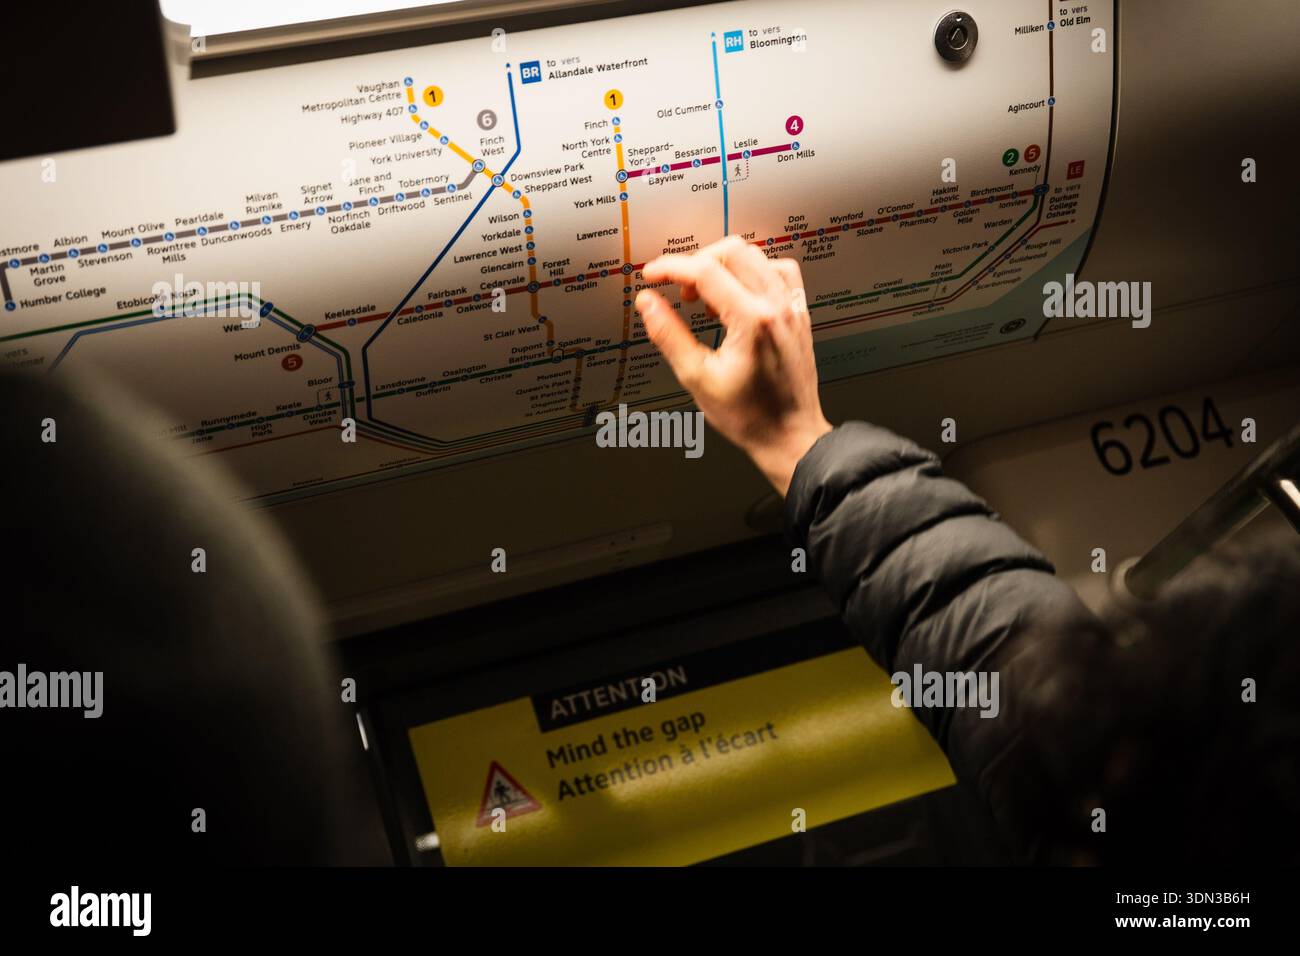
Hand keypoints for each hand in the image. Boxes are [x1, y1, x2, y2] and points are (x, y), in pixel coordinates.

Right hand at [636, 235, 831, 495]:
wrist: (790, 435)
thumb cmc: (750, 417)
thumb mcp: (698, 378)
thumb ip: (669, 334)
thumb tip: (648, 303)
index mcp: (752, 320)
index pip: (705, 271)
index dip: (671, 267)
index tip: (652, 274)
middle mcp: (777, 306)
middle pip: (733, 252)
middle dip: (697, 263)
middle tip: (680, 290)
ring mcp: (792, 308)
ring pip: (757, 256)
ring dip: (725, 266)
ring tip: (709, 298)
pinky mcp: (799, 314)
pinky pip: (780, 273)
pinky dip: (755, 273)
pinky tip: (740, 296)